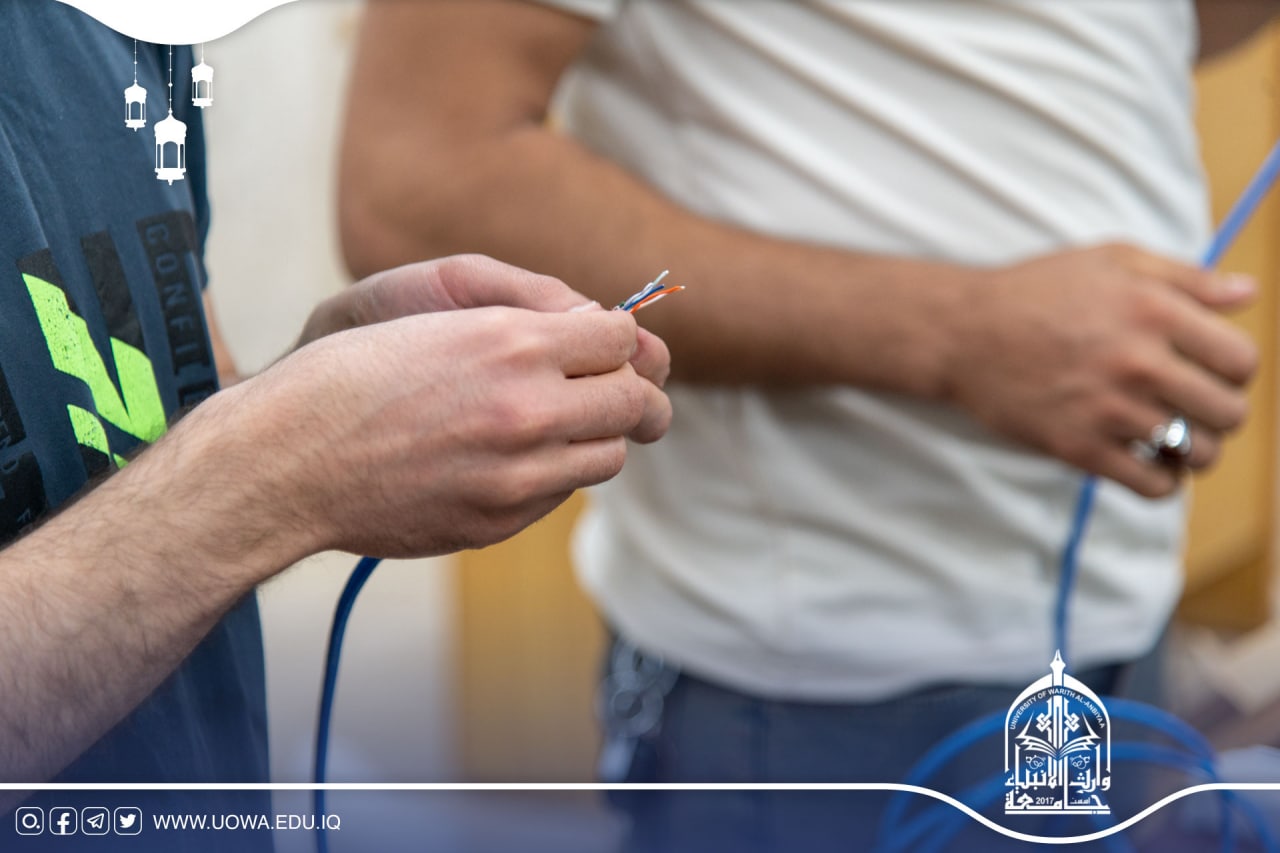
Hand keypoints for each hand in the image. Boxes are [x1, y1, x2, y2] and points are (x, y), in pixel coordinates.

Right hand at [240, 304, 664, 558]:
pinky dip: (552, 473)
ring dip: (595, 435)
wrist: (287, 459)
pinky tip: (508, 458)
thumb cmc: (353, 372)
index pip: (621, 337)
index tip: (603, 345)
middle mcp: (525, 409)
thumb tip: (603, 331)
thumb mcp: (436, 312)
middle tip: (619, 391)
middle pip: (635, 403)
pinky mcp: (499, 519)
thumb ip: (528, 314)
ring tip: (557, 422)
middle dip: (633, 392)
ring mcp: (516, 473)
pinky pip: (561, 493)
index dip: (617, 339)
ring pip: (609, 455)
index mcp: (511, 342)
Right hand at [945, 244, 1258, 497]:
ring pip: (1198, 453)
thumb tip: (1246, 294)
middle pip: (1228, 412)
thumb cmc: (1033, 292)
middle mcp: (1138, 362)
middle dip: (1222, 413)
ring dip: (1197, 450)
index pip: (1240, 361)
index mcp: (1153, 311)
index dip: (1236, 371)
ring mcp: (1109, 410)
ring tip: (1177, 438)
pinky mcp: (1080, 448)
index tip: (1215, 373)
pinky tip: (1150, 462)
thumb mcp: (1109, 260)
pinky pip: (1152, 485)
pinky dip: (1163, 481)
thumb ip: (1183, 276)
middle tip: (1197, 408)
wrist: (962, 334)